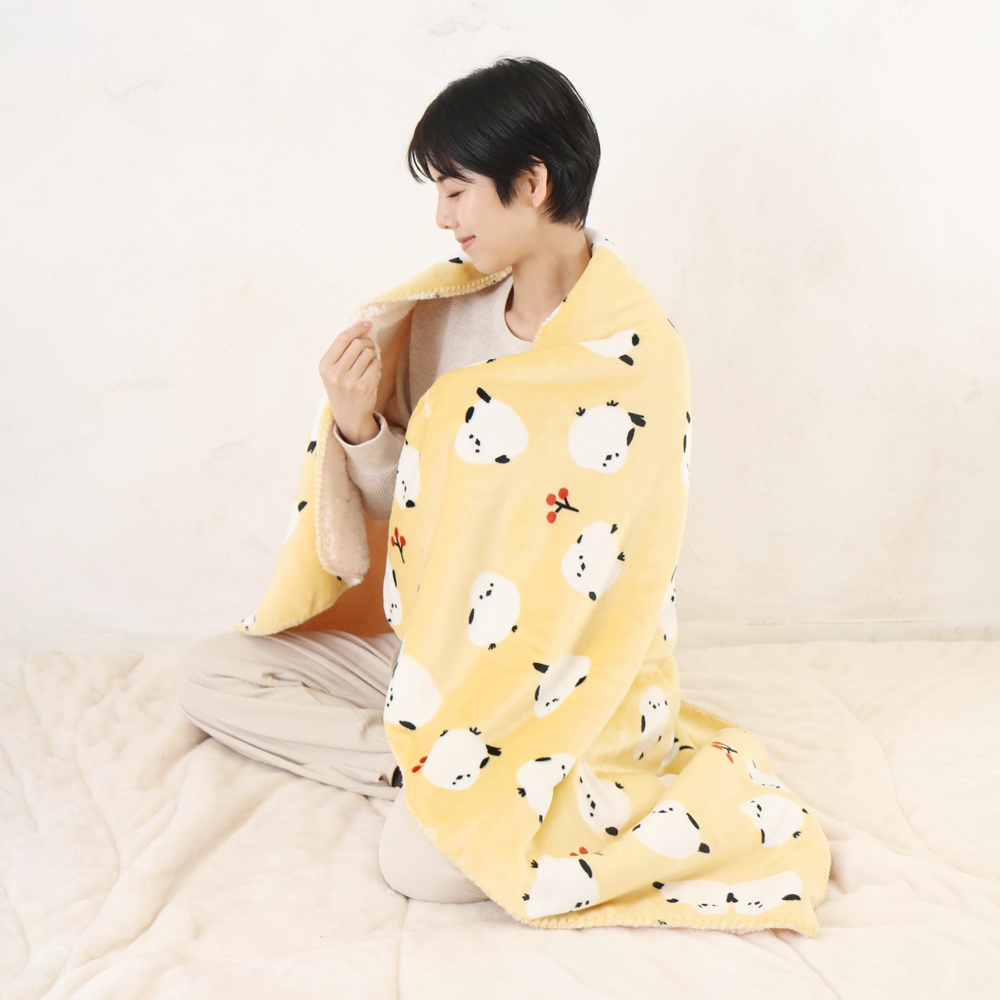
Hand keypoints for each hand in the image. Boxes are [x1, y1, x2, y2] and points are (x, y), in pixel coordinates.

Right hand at [319, 320, 380, 443]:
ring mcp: (350, 381)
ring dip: (373, 354)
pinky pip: (376, 364)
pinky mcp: (364, 387)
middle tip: (369, 349)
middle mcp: (335, 373)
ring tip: (369, 362)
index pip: (343, 338)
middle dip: (367, 342)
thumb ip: (342, 352)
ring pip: (368, 353)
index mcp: (325, 366)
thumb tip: (360, 329)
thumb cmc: (342, 389)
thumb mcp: (333, 371)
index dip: (357, 328)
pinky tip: (373, 370)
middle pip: (358, 344)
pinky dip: (377, 364)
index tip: (368, 324)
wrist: (349, 416)